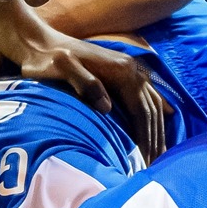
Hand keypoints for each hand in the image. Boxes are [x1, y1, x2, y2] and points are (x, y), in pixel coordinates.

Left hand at [13, 32, 170, 161]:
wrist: (39, 42)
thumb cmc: (46, 60)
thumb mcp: (62, 68)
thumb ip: (84, 83)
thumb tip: (107, 108)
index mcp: (120, 70)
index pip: (141, 111)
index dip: (146, 137)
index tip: (146, 161)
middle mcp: (130, 69)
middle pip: (151, 109)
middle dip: (155, 138)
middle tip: (155, 165)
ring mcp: (127, 69)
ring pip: (152, 102)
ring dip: (158, 128)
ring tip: (160, 152)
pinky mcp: (121, 71)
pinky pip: (147, 92)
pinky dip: (158, 108)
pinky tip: (168, 116)